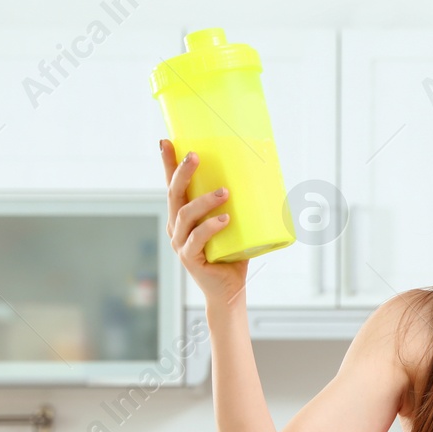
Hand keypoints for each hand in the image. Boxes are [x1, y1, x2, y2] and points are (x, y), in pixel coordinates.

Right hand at [162, 139, 247, 308]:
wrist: (230, 291)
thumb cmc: (233, 255)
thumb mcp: (235, 225)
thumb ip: (241, 206)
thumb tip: (266, 178)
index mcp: (183, 216)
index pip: (173, 185)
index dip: (168, 163)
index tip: (166, 140)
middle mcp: (176, 227)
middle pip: (174, 194)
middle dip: (182, 172)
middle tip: (195, 156)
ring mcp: (180, 243)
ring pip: (185, 214)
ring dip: (204, 200)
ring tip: (226, 192)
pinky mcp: (189, 258)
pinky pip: (197, 239)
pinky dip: (211, 227)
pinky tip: (225, 220)